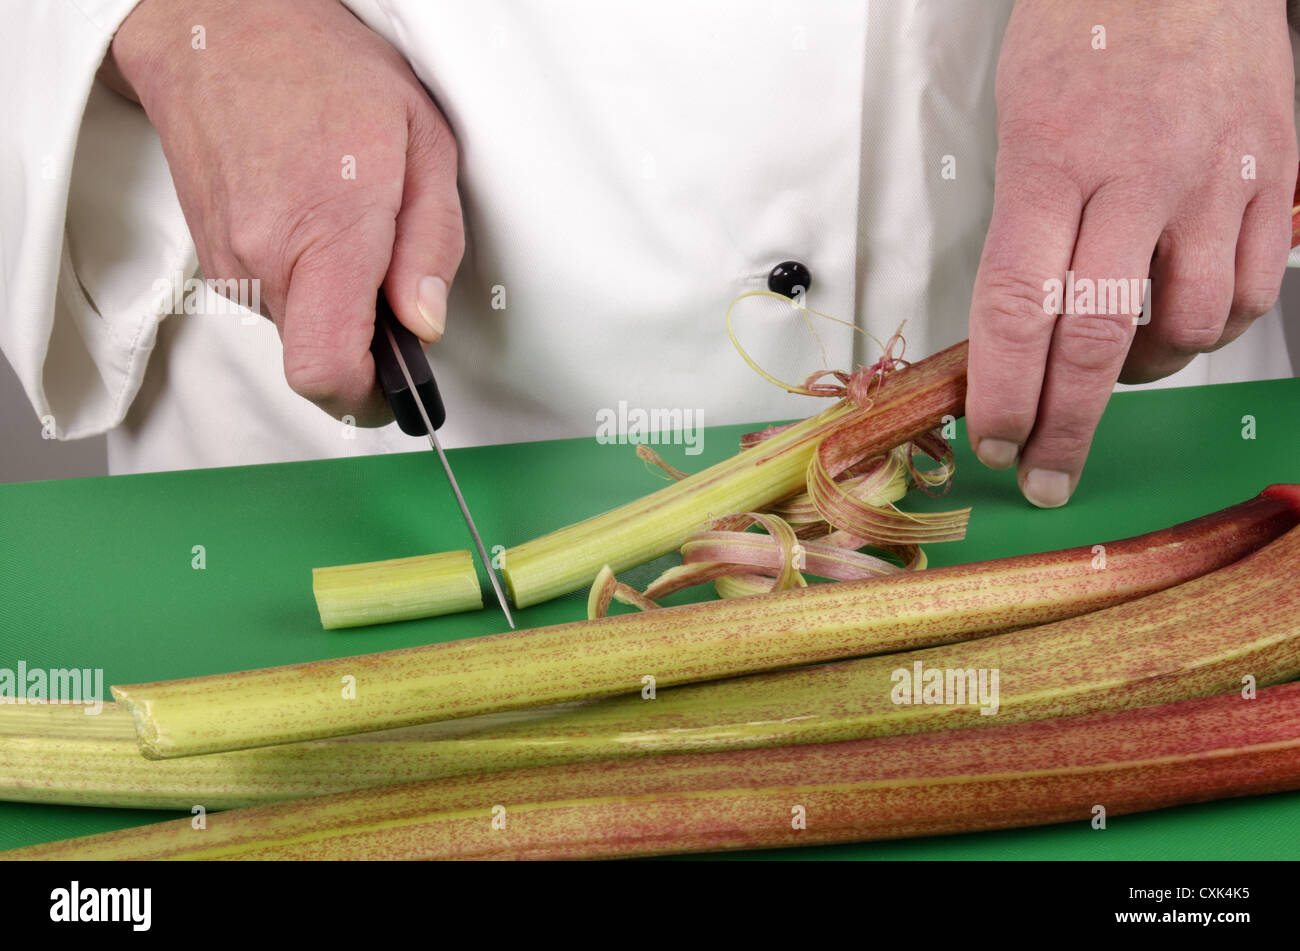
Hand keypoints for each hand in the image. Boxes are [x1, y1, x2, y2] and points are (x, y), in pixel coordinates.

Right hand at [103, 0, 463, 422]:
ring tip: (351, 230)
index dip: (368, 397)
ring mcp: (228, 261)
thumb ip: (432, 245)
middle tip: (391, 281)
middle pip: (317, 360)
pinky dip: (303, 281)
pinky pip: (272, 300)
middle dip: (363, 341)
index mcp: (325, 235)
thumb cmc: (325, 71)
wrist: (220, 27)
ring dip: (333, 304)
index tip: (398, 387)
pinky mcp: (212, 258)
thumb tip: (426, 323)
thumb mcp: (424, 142)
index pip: (327, 371)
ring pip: (297, 330)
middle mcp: (263, 260)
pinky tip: (314, 221)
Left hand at [966, 0, 1295, 505]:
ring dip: (1144, 371)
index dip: (1002, 389)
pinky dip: (1211, 327)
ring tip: (1117, 367)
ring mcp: (1214, 180)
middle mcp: (1137, 177)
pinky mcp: (1274, 180)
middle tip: (1045, 474)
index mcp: (1051, 162)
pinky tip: (1182, 319)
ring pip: (1186, 327)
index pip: (1016, 305)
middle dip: (1065, 426)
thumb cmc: (1086, 35)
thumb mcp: (1018, 124)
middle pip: (1096, 338)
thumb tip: (1014, 334)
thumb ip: (1021, 228)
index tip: (991, 438)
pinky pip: (1249, 291)